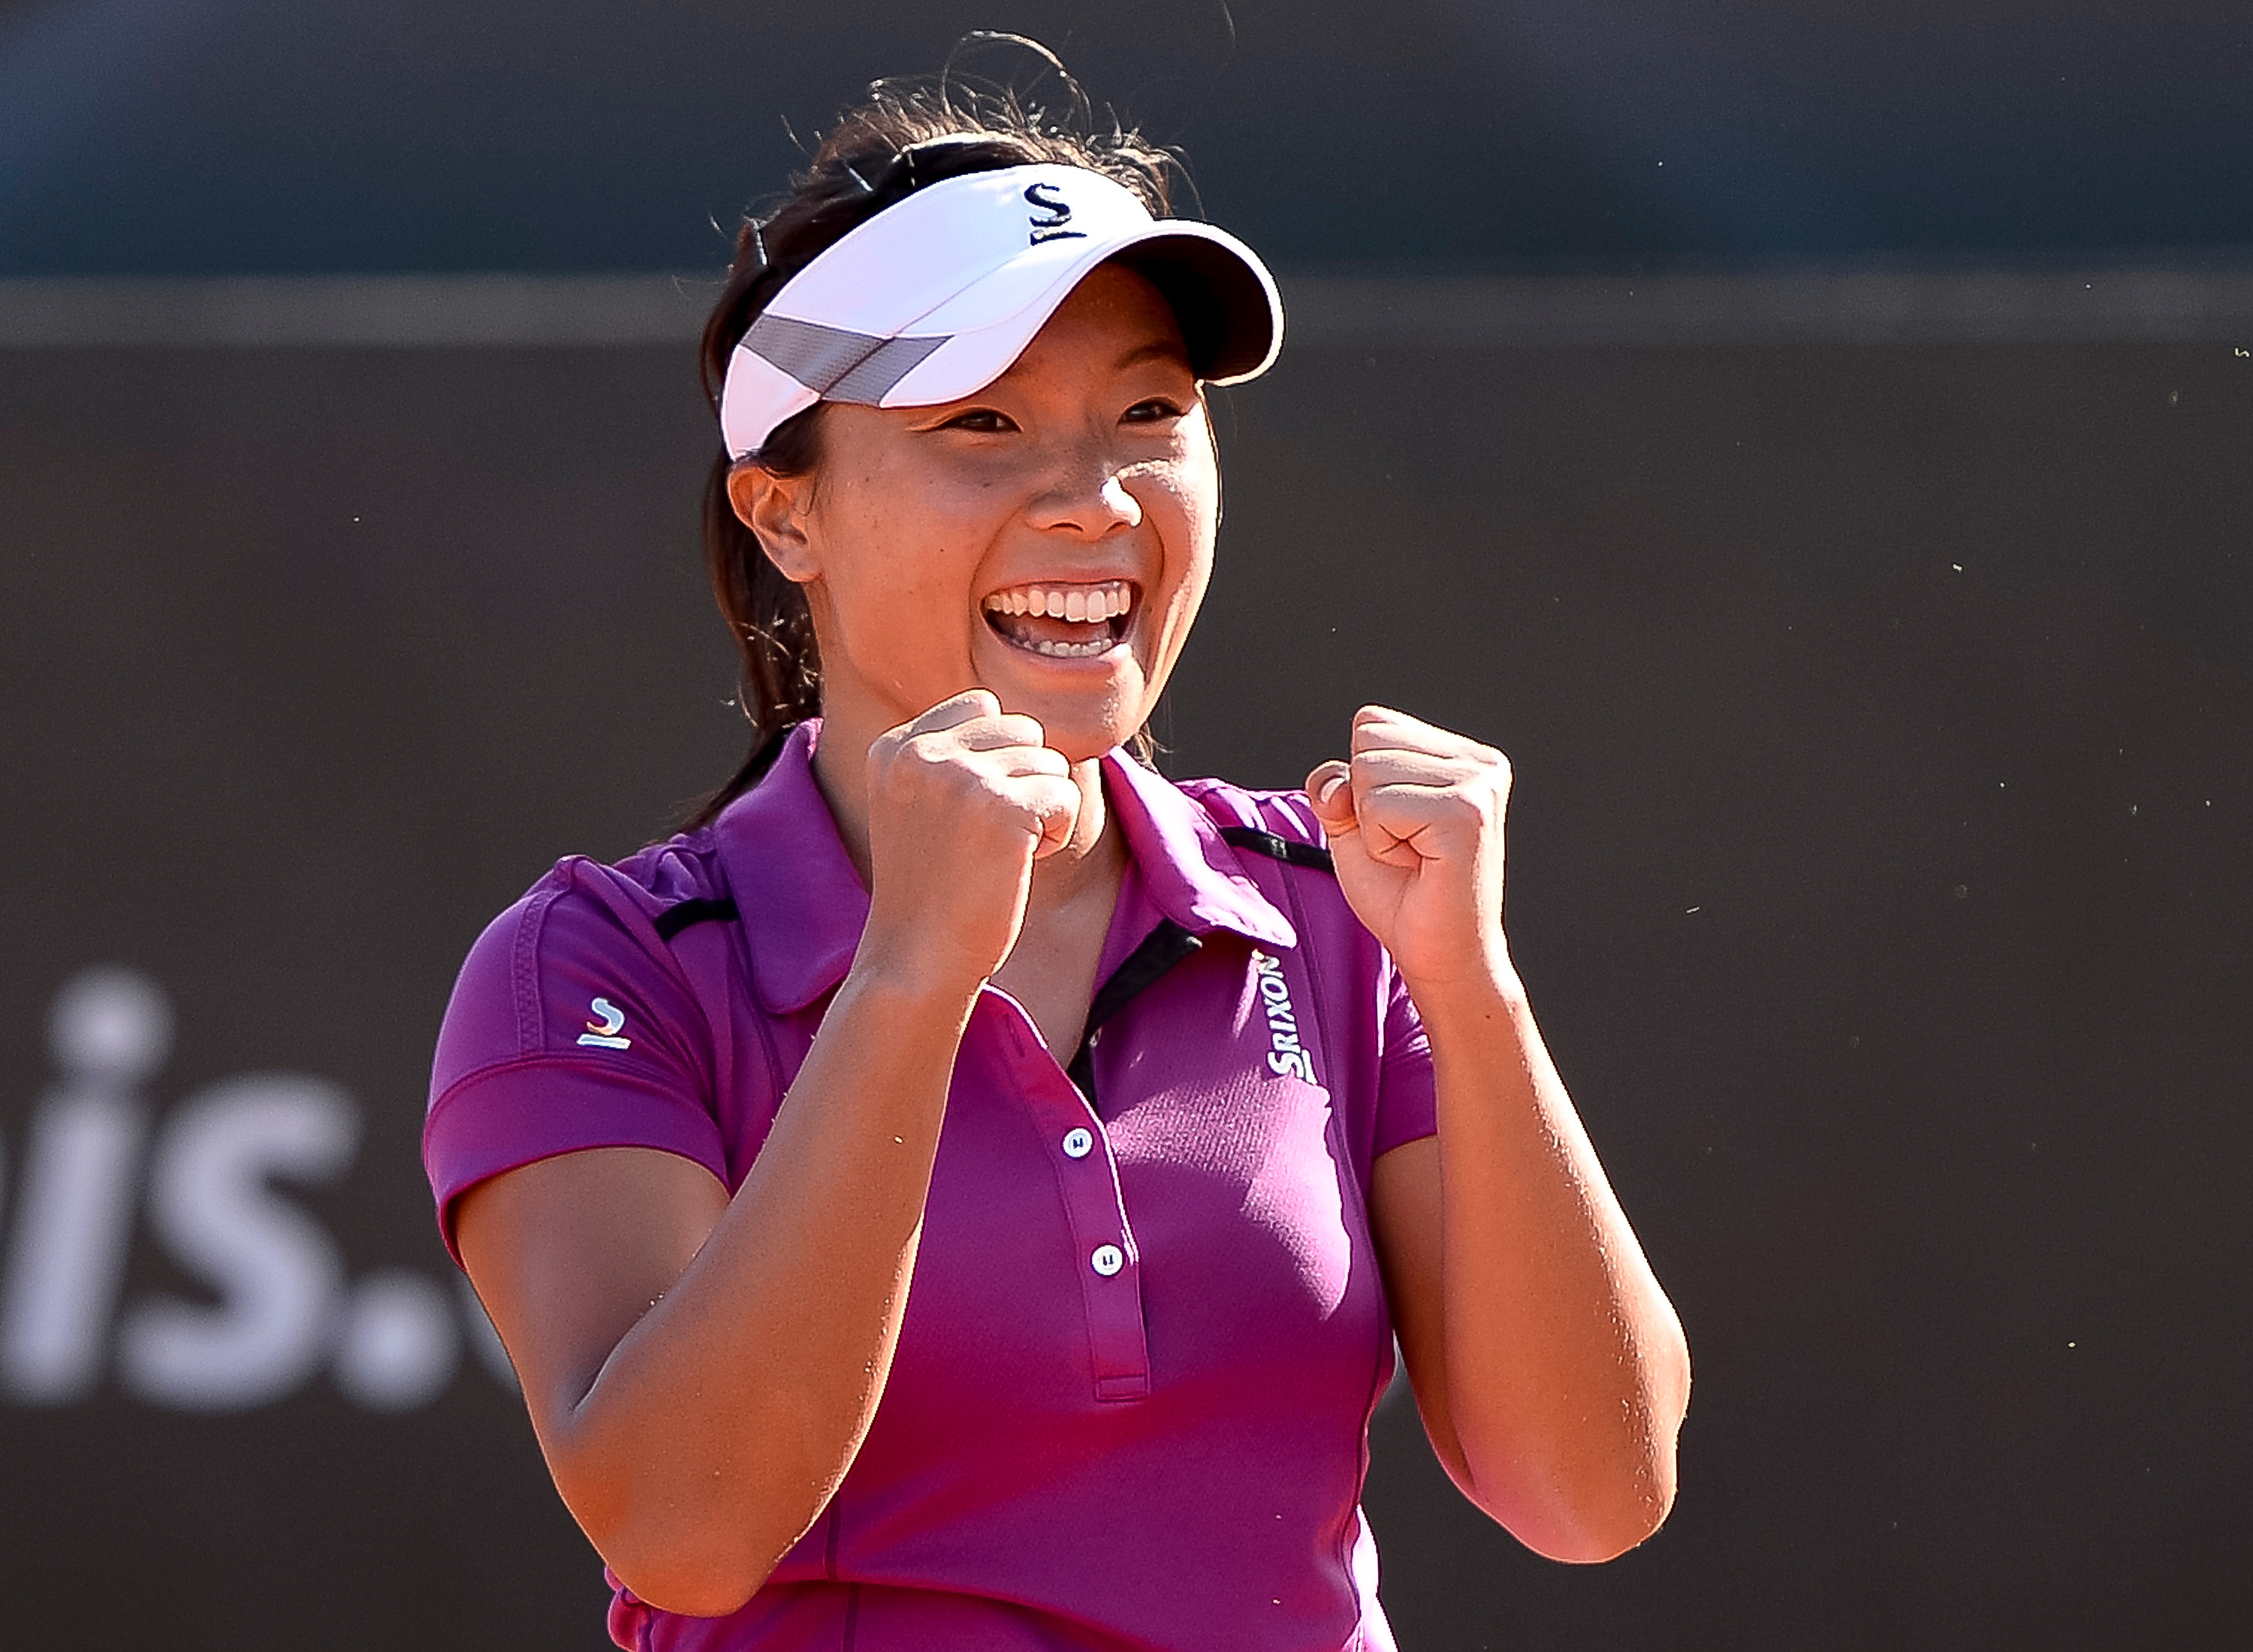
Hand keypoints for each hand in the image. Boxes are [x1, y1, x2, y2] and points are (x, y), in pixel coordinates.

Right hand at [858, 691, 1081, 994]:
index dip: (998, 759)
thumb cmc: (928, 892)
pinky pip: (1067, 795)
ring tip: (1001, 854)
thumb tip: (1027, 728)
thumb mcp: (915, 807)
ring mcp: (962, 776)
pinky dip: (1059, 832)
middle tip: (992, 837)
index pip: (981, 706)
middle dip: (1024, 781)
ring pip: (1049, 764)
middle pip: (1022, 730)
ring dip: (1042, 810)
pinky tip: (1023, 863)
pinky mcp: (1002, 806)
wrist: (915, 961)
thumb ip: (951, 759)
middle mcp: (922, 752)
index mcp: (894, 747)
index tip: (974, 813)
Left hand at [1306, 706, 1512, 990]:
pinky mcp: (1467, 813)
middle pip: (1367, 740)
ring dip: (1373, 826)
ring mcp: (1478, 784)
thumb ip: (1335, 785)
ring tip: (1413, 855)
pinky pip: (1378, 806)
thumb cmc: (1401, 893)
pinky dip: (1380, 843)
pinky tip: (1417, 864)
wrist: (1437, 954)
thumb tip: (1336, 781)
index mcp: (1461, 754)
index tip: (1396, 828)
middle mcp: (1479, 761)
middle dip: (1365, 803)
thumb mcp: (1352, 825)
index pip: (1371, 723)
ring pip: (1368, 771)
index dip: (1360, 782)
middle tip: (1406, 847)